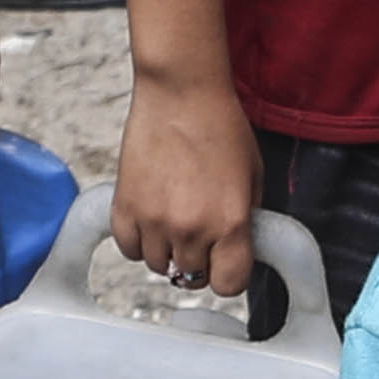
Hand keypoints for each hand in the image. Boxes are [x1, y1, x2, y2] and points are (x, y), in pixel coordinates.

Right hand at [115, 74, 260, 298]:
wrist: (182, 93)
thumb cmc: (221, 127)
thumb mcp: (253, 179)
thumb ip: (245, 220)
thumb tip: (238, 248)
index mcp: (230, 223)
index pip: (229, 285)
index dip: (229, 276)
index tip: (226, 264)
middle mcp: (191, 228)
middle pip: (191, 279)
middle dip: (199, 263)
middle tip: (201, 239)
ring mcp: (154, 220)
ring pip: (159, 266)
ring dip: (168, 252)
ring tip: (175, 224)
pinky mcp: (125, 205)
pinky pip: (128, 248)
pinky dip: (138, 242)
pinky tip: (150, 223)